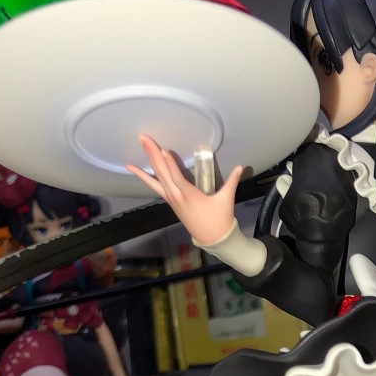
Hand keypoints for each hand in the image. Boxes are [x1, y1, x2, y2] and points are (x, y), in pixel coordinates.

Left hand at [126, 134, 242, 245]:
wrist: (213, 238)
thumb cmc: (220, 219)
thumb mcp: (226, 199)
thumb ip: (232, 181)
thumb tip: (241, 166)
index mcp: (189, 194)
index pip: (176, 176)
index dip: (169, 162)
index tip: (161, 148)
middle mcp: (176, 195)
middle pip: (162, 171)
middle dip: (152, 154)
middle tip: (143, 137)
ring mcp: (171, 198)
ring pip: (156, 177)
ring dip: (146, 160)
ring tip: (140, 145)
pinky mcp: (169, 200)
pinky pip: (154, 186)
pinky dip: (144, 176)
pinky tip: (134, 168)